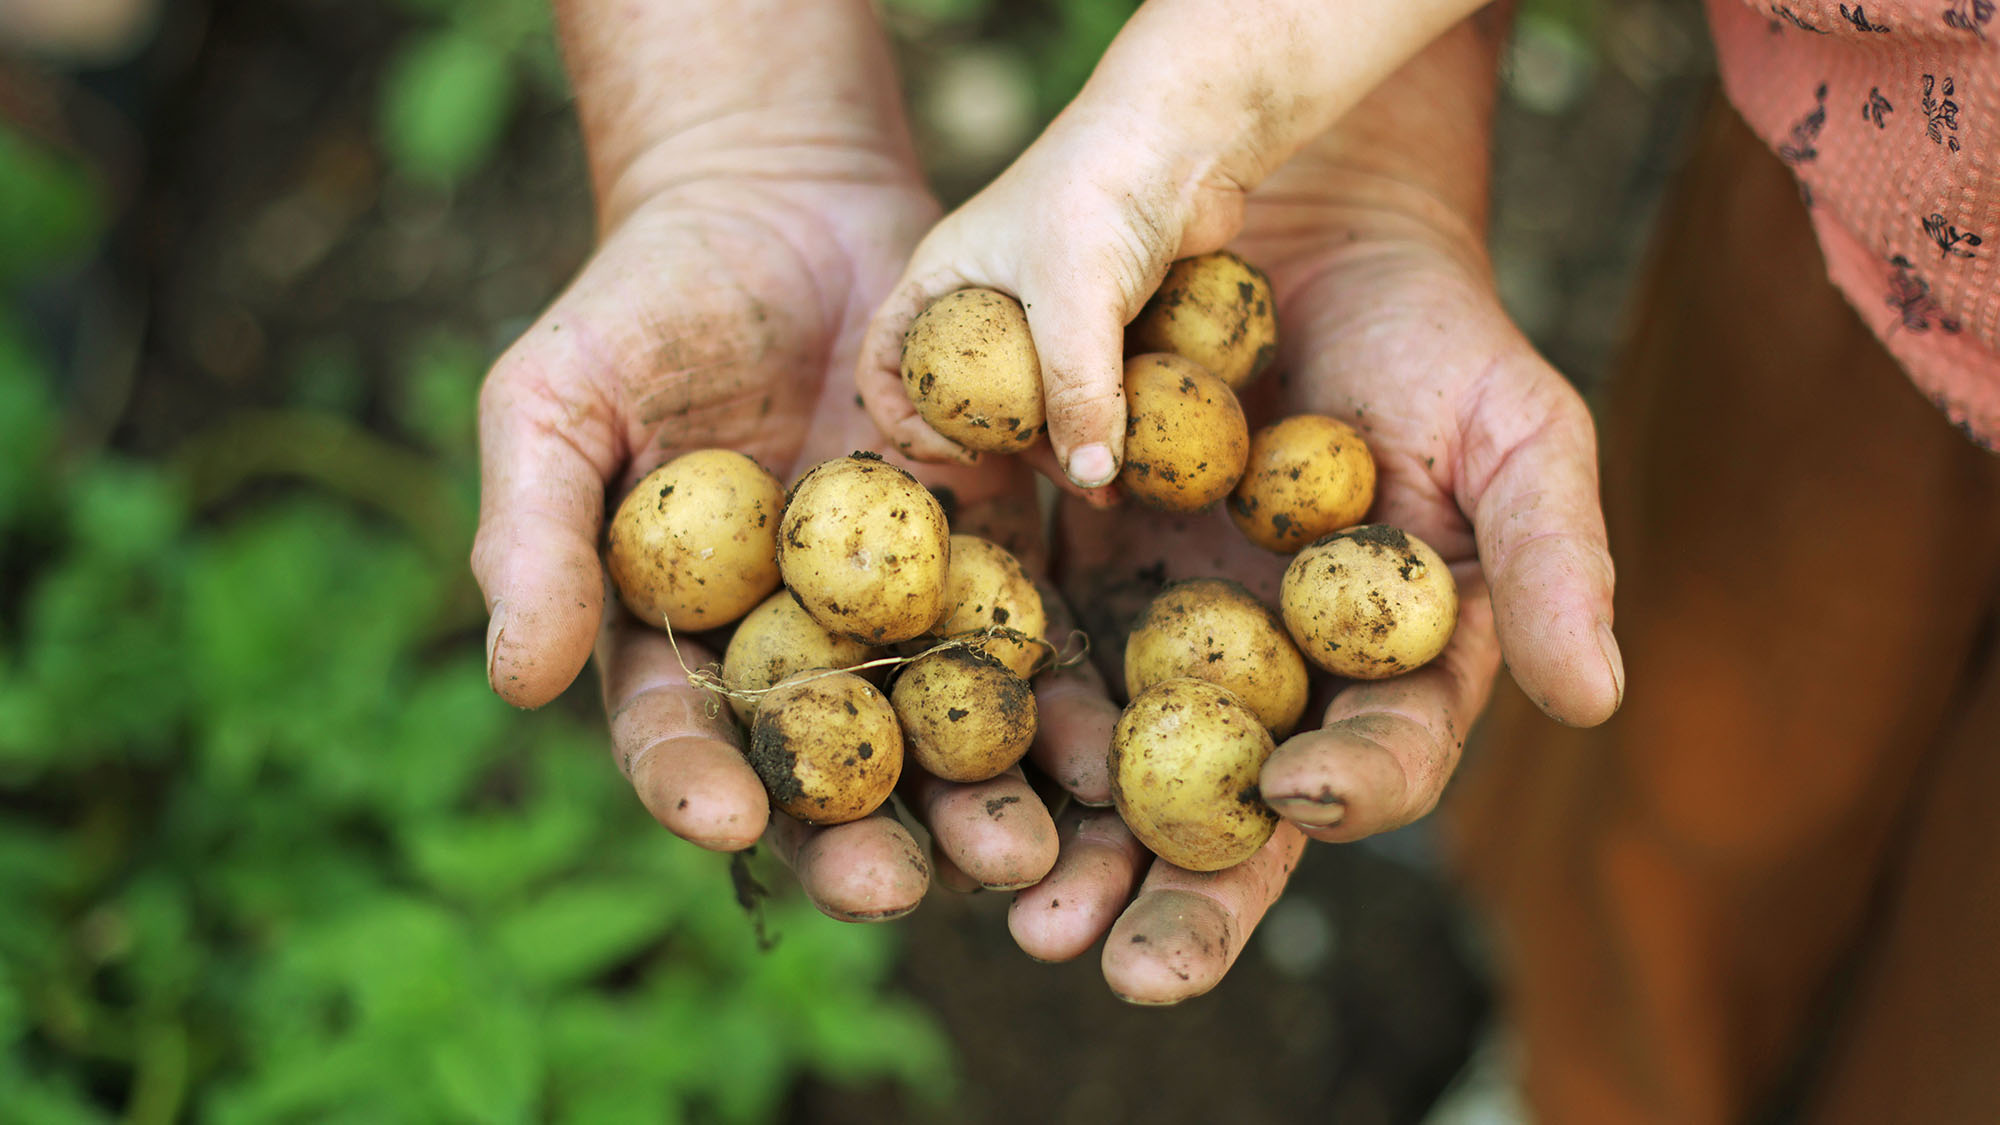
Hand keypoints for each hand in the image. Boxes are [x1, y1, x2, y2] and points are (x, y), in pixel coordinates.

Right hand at [471, 163, 1085, 918]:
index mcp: (672, 640)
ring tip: (1025, 852)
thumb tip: (513, 683)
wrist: (784, 204)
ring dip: (977, 804)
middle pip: (821, 775)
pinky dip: (1060, 706)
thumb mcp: (557, 399)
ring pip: (935, 738)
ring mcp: (894, 617)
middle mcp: (788, 654)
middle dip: (860, 841)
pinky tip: (1100, 752)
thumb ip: (531, 534)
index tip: (729, 821)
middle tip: (903, 887)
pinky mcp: (987, 562)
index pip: (674, 737)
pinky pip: (1025, 645)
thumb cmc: (643, 300)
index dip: (694, 785)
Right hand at [852, 0, 1486, 493]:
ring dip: (1064, 448)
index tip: (960, 453)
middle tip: (1050, 479)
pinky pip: (1089, 386)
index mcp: (942, 280)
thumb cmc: (1103, 192)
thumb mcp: (1075, 298)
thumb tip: (1091, 481)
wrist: (1188, 134)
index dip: (903, 421)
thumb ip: (1077, 392)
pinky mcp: (1104, 317)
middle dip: (1002, 449)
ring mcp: (1046, 308)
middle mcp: (984, 297)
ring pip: (1035, 400)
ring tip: (1106, 487)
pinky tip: (1132, 459)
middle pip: (966, 396)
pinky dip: (1105, 424)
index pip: (885, 366)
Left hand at [1007, 21, 1621, 1001]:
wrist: (1308, 238)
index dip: (1346, 787)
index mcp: (1376, 675)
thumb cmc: (1435, 337)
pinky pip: (1020, 664)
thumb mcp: (1518, 434)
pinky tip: (951, 770)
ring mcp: (1157, 639)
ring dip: (1066, 850)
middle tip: (1130, 968)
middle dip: (1181, 898)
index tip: (1297, 788)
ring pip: (1109, 773)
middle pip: (1224, 817)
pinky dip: (990, 723)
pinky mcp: (1064, 579)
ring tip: (1022, 916)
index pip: (1369, 763)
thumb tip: (1596, 701)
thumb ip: (1555, 561)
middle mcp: (1262, 684)